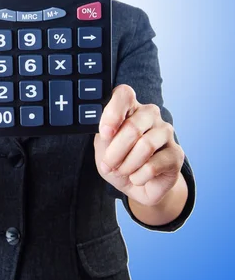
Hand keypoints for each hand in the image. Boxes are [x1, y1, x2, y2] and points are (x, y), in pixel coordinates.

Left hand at [94, 84, 184, 206]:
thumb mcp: (103, 146)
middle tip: (108, 165)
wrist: (135, 185)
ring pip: (145, 146)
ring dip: (126, 165)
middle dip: (115, 151)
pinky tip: (136, 177)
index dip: (113, 113)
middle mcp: (150, 114)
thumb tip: (106, 131)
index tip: (104, 134)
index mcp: (130, 106)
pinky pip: (153, 165)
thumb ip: (104, 133)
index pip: (124, 94)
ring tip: (121, 171)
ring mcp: (166, 132)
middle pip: (133, 127)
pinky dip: (138, 176)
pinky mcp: (176, 153)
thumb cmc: (117, 159)